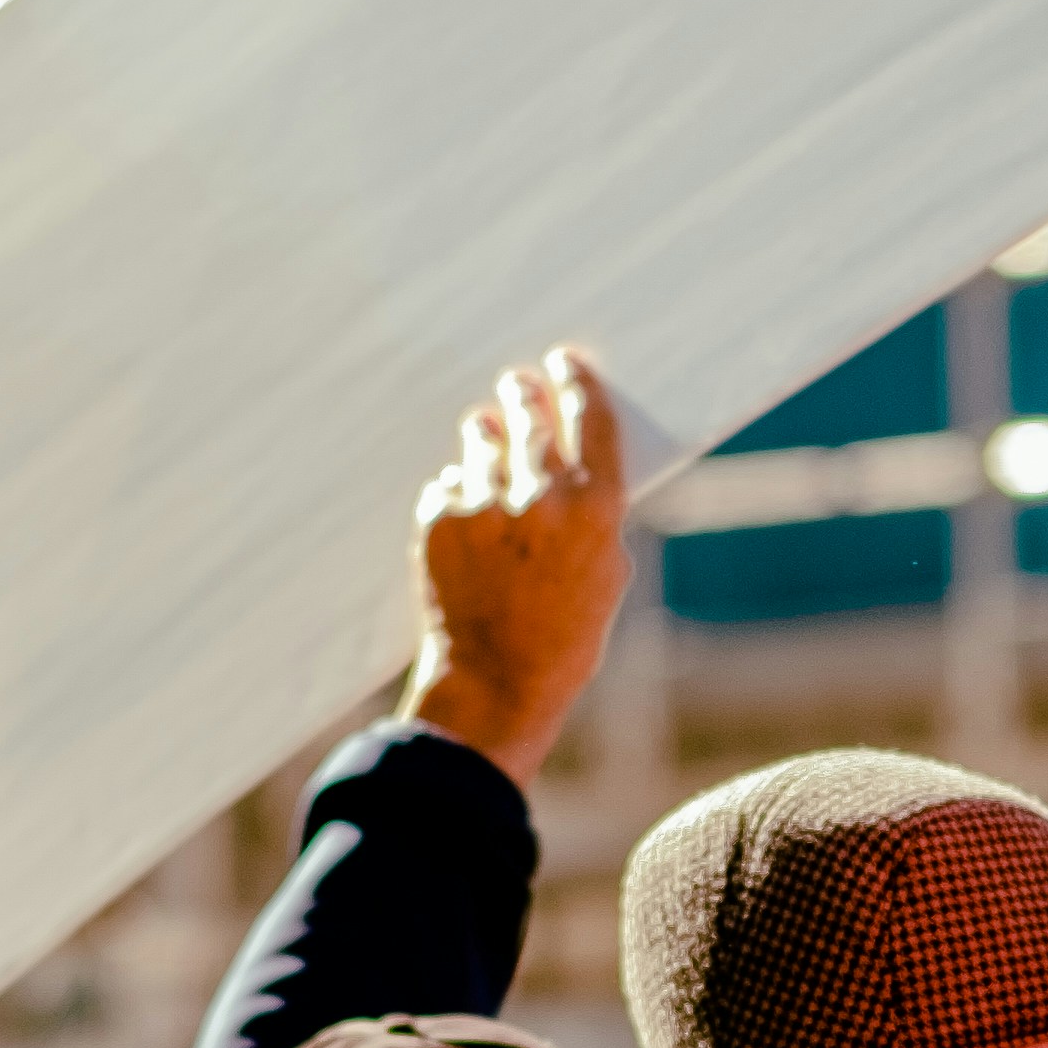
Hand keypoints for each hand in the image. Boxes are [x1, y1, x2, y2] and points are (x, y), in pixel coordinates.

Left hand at [400, 349, 628, 785]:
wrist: (496, 684)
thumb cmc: (564, 642)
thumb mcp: (607, 578)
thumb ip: (598, 519)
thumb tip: (579, 471)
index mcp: (596, 509)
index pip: (591, 418)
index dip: (579, 383)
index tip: (567, 363)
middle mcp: (541, 497)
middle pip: (529, 412)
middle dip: (524, 393)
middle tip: (518, 385)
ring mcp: (485, 505)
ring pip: (481, 439)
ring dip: (486, 434)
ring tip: (486, 436)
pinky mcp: (440, 520)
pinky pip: (449, 484)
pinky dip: (458, 491)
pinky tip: (467, 515)